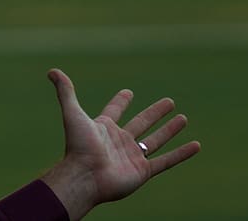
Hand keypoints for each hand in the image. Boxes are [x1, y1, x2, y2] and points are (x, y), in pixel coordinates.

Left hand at [40, 68, 199, 220]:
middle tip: (169, 101)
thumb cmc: (78, 146)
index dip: (121, 101)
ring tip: (184, 118)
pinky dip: (181, 154)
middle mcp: (120, 141)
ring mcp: (133, 157)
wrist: (86, 176)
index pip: (115, 110)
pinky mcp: (143, 171)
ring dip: (170, 130)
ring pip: (156, 140)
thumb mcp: (72, 113)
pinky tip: (195, 145)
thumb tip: (52, 70)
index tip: (128, 92)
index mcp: (105, 128)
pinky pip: (166, 161)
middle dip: (155, 112)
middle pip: (142, 123)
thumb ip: (65, 92)